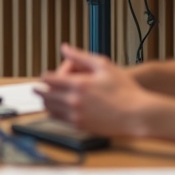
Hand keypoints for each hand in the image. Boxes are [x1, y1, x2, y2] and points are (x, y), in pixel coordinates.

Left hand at [39, 43, 156, 136]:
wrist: (137, 114)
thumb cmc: (124, 89)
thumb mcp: (104, 65)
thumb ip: (80, 56)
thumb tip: (65, 48)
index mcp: (78, 85)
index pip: (49, 80)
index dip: (45, 77)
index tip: (45, 76)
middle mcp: (74, 102)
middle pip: (46, 96)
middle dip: (40, 91)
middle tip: (37, 88)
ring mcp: (76, 116)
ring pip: (50, 110)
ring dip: (46, 103)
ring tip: (46, 98)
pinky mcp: (81, 127)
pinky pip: (60, 120)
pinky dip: (56, 114)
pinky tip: (59, 110)